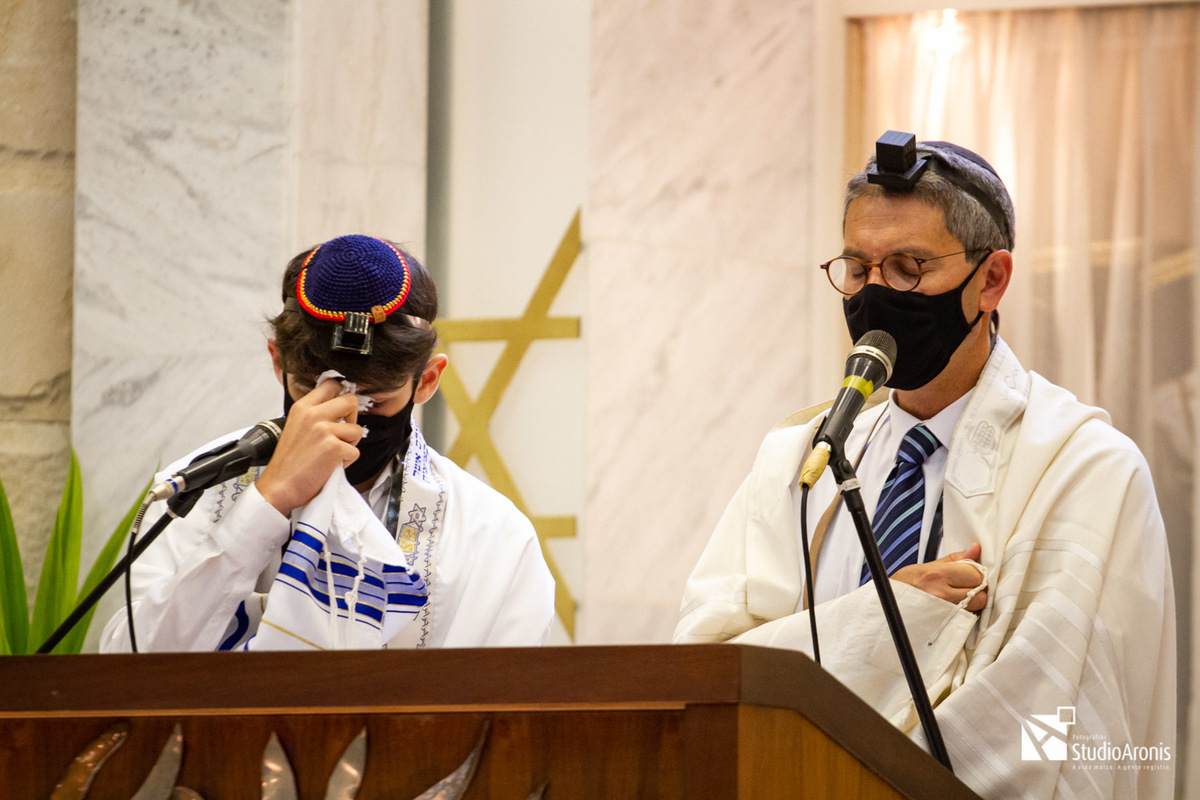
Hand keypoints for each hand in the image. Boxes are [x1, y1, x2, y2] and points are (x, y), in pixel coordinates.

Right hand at [255, 379, 362, 516]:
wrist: (279, 486)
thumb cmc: (288, 462)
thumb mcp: (296, 426)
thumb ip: (314, 415)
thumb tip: (339, 408)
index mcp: (303, 407)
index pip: (332, 385)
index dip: (341, 396)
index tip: (342, 408)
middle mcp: (313, 414)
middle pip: (351, 401)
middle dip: (352, 418)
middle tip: (341, 434)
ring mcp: (324, 430)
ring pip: (357, 430)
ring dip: (350, 444)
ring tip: (331, 454)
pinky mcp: (334, 447)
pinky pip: (355, 451)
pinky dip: (347, 462)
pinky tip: (330, 466)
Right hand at [892, 542, 987, 611]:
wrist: (888, 605)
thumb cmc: (904, 585)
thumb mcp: (926, 566)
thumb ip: (954, 560)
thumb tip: (974, 549)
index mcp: (938, 575)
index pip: (976, 574)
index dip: (976, 574)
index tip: (969, 574)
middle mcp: (942, 594)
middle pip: (981, 594)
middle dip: (977, 590)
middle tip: (965, 587)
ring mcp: (944, 612)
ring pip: (976, 608)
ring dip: (972, 602)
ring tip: (958, 597)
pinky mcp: (945, 624)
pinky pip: (967, 618)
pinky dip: (965, 613)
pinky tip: (954, 607)